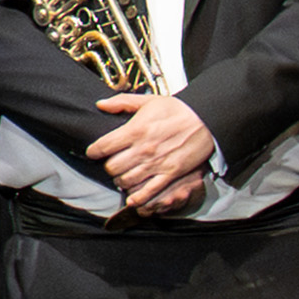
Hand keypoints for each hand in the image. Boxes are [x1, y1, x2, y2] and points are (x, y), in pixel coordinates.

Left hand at [88, 88, 219, 214]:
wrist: (205, 120)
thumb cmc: (178, 110)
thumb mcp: (149, 100)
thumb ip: (122, 102)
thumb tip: (101, 104)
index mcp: (135, 130)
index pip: (103, 146)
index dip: (94, 151)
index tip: (94, 152)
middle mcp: (142, 149)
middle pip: (112, 167)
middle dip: (109, 166)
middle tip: (112, 163)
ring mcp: (156, 164)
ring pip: (126, 180)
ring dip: (121, 180)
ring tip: (123, 175)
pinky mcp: (169, 174)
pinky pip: (148, 192)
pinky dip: (137, 197)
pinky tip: (132, 197)